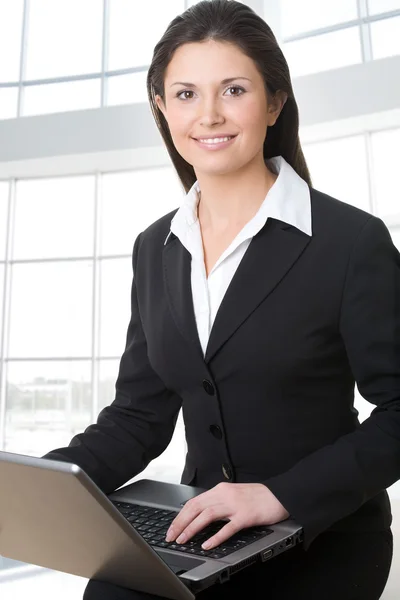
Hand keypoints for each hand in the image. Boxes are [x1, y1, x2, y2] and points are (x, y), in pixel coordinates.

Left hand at [165, 482, 288, 549]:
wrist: (279, 494)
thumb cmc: (257, 497)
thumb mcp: (233, 494)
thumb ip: (217, 501)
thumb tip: (200, 514)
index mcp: (220, 489)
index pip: (194, 502)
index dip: (180, 516)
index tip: (172, 528)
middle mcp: (225, 495)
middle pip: (196, 508)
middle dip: (181, 523)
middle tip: (171, 536)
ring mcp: (235, 505)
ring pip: (207, 516)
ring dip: (192, 529)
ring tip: (183, 540)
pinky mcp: (245, 516)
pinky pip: (227, 528)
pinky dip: (215, 537)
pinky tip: (207, 545)